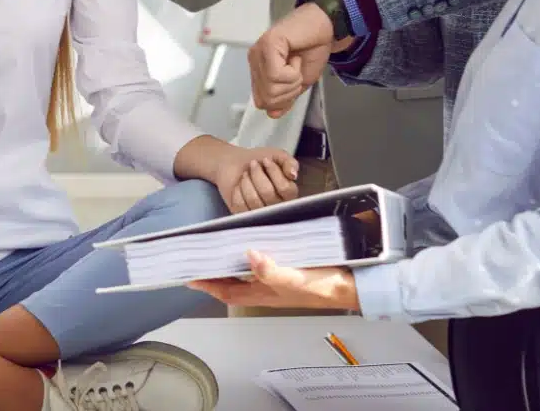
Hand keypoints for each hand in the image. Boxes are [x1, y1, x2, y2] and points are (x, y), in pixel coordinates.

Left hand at [189, 250, 359, 311]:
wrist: (351, 286)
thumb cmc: (324, 286)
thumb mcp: (295, 278)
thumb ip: (270, 271)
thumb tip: (248, 255)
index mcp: (263, 293)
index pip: (226, 291)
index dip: (206, 284)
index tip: (188, 275)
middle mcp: (266, 289)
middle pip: (231, 284)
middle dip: (212, 275)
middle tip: (196, 259)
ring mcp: (276, 282)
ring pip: (243, 276)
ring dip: (228, 267)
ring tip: (214, 251)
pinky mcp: (287, 271)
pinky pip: (259, 267)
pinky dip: (249, 258)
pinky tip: (250, 245)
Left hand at [211, 147, 299, 213]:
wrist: (235, 162)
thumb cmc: (259, 161)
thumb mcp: (277, 156)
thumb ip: (289, 162)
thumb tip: (293, 174)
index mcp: (289, 194)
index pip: (287, 189)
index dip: (275, 172)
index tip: (265, 160)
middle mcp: (277, 207)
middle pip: (268, 194)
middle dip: (257, 174)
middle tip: (252, 164)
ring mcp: (260, 214)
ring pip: (254, 201)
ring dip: (246, 182)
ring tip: (245, 174)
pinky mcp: (243, 216)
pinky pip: (240, 206)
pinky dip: (237, 191)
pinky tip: (239, 186)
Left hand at [247, 3, 336, 116]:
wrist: (325, 26)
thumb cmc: (313, 49)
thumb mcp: (300, 82)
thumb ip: (285, 98)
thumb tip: (272, 114)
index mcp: (259, 69)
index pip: (262, 102)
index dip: (283, 100)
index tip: (295, 81)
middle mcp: (254, 60)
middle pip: (266, 98)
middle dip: (289, 91)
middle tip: (297, 70)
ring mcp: (258, 51)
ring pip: (272, 88)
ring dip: (293, 80)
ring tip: (297, 62)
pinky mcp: (267, 44)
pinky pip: (276, 74)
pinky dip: (293, 72)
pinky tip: (296, 57)